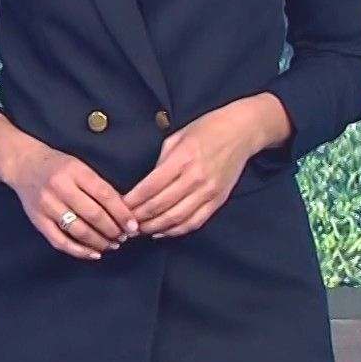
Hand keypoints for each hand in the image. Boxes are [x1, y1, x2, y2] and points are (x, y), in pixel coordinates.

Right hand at [2, 145, 139, 259]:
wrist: (24, 165)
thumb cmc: (57, 166)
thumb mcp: (80, 167)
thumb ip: (99, 186)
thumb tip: (124, 212)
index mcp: (74, 171)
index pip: (104, 195)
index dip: (122, 213)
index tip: (134, 226)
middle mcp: (60, 187)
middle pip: (93, 215)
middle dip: (113, 230)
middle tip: (124, 237)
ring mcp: (47, 205)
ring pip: (78, 230)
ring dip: (99, 242)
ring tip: (112, 245)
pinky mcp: (38, 220)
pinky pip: (61, 241)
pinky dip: (79, 251)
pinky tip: (94, 253)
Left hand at [124, 99, 279, 237]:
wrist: (241, 132)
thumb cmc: (207, 129)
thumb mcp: (177, 137)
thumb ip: (161, 162)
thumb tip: (145, 185)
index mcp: (183, 158)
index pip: (151, 187)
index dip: (133, 201)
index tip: (119, 206)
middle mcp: (196, 178)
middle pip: (161, 206)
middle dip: (139, 218)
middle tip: (124, 223)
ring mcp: (209, 191)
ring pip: (176, 218)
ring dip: (154, 228)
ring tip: (139, 230)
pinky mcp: (218, 201)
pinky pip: (194, 222)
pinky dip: (176, 231)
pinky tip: (161, 232)